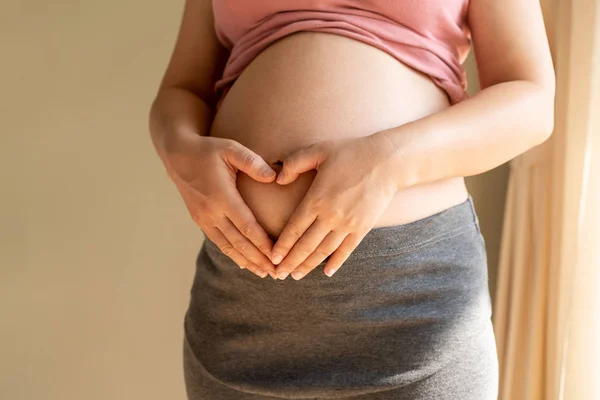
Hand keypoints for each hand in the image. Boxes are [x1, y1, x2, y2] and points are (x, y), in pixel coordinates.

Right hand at [163, 131, 277, 277]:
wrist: (178, 155)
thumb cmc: (208, 151)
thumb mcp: (231, 149)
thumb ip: (253, 163)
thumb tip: (274, 177)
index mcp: (222, 197)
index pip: (246, 226)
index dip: (262, 244)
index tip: (277, 256)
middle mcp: (211, 212)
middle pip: (238, 242)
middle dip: (258, 259)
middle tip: (276, 273)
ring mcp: (204, 218)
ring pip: (227, 246)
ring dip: (246, 261)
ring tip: (264, 273)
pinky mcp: (200, 220)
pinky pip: (219, 242)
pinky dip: (233, 254)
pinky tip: (245, 262)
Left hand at [271, 133, 400, 279]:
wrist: (388, 161)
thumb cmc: (351, 152)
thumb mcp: (318, 150)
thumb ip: (294, 163)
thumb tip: (277, 179)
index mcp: (316, 199)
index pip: (293, 229)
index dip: (282, 246)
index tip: (272, 258)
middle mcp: (330, 216)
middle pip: (305, 246)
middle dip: (290, 262)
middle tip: (278, 275)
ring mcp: (348, 224)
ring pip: (323, 252)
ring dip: (308, 266)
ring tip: (296, 276)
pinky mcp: (363, 228)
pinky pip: (346, 250)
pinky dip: (336, 263)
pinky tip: (327, 272)